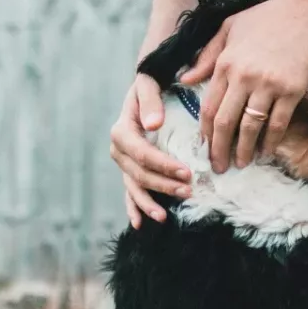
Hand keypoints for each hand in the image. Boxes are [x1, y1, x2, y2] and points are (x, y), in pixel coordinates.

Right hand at [109, 74, 192, 228]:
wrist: (146, 88)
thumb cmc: (151, 84)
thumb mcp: (149, 84)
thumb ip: (150, 101)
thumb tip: (154, 124)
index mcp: (122, 130)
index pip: (141, 153)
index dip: (163, 165)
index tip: (186, 172)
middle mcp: (119, 150)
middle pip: (139, 174)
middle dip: (163, 185)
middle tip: (188, 191)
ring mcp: (124, 163)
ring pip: (134, 187)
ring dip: (149, 203)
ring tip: (164, 217)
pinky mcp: (130, 170)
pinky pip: (130, 192)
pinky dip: (134, 208)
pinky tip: (140, 224)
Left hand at [180, 0, 307, 172]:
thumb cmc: (272, 14)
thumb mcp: (231, 27)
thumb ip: (208, 55)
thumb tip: (186, 80)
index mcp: (226, 62)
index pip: (209, 106)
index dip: (206, 133)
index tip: (205, 148)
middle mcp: (243, 76)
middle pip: (225, 122)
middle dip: (219, 149)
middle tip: (218, 168)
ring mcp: (268, 84)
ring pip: (249, 127)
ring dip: (243, 150)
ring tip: (241, 164)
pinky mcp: (292, 90)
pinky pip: (277, 124)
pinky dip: (270, 142)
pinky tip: (266, 152)